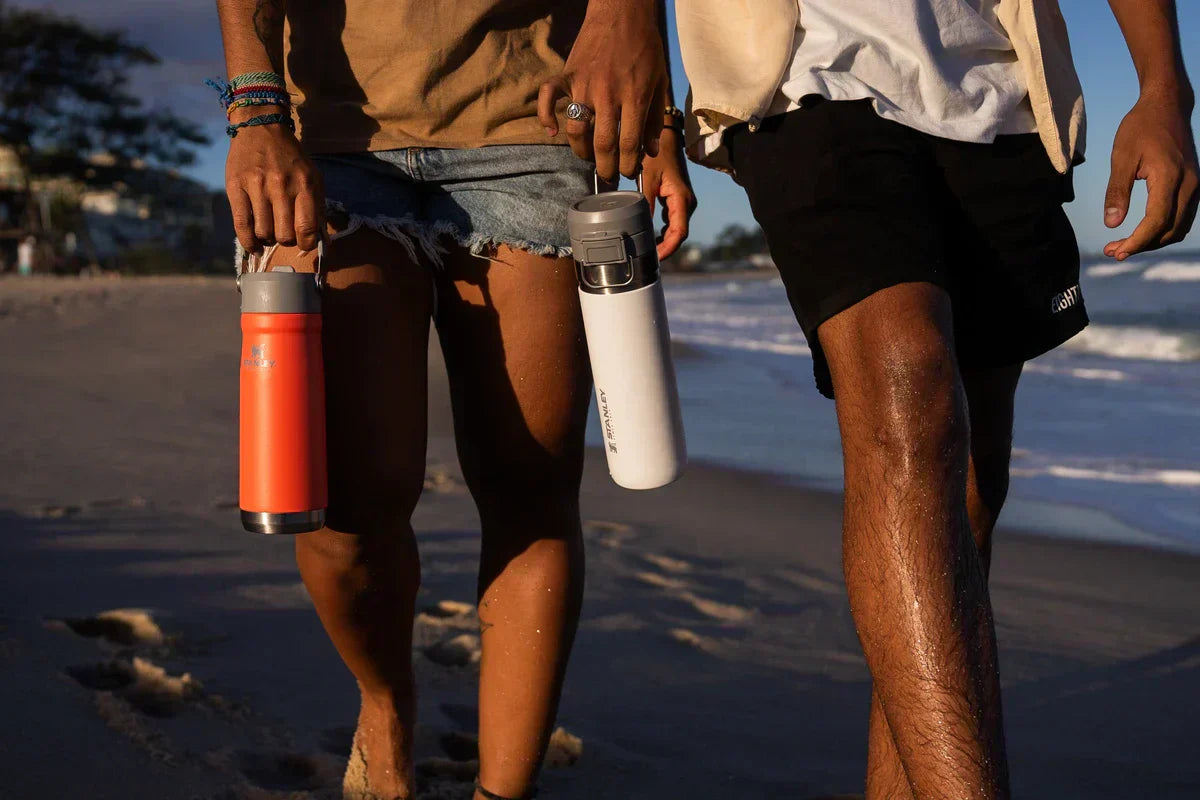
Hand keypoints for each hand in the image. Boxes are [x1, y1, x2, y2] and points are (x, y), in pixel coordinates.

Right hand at [225, 108, 323, 253]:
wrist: (261, 127)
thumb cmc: (290, 157)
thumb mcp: (312, 176)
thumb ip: (317, 206)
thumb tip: (320, 241)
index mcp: (304, 184)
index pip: (307, 228)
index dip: (307, 244)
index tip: (304, 243)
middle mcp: (281, 186)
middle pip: (285, 234)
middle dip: (286, 240)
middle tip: (285, 233)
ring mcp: (256, 186)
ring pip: (264, 232)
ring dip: (268, 238)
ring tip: (269, 232)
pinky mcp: (235, 187)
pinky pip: (241, 224)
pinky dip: (248, 242)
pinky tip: (253, 246)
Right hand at [537, 0, 666, 181]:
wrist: (622, 13)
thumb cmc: (644, 47)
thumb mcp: (659, 82)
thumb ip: (654, 118)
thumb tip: (650, 151)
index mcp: (633, 97)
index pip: (628, 144)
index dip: (627, 165)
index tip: (627, 171)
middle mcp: (607, 94)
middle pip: (602, 144)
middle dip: (605, 167)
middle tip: (608, 175)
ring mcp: (584, 84)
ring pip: (576, 130)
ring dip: (581, 150)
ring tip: (589, 156)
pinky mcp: (568, 74)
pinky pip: (549, 98)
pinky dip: (545, 116)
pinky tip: (551, 131)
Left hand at [641, 129, 696, 260]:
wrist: (666, 139)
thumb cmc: (657, 155)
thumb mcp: (648, 178)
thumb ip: (645, 203)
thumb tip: (638, 227)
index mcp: (681, 199)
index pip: (679, 232)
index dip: (668, 248)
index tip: (655, 258)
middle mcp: (687, 204)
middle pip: (678, 235)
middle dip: (664, 249)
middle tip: (645, 259)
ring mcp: (684, 203)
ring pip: (675, 230)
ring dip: (663, 242)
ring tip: (646, 252)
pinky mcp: (678, 202)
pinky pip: (673, 222)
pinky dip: (662, 232)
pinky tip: (649, 238)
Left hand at [1103, 92, 1198, 259]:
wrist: (1167, 106)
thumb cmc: (1141, 128)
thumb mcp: (1121, 157)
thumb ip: (1117, 191)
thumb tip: (1111, 224)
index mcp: (1170, 176)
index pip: (1157, 220)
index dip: (1137, 241)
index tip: (1114, 251)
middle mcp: (1189, 183)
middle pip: (1170, 229)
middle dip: (1142, 245)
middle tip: (1112, 251)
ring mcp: (1195, 184)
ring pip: (1179, 227)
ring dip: (1153, 241)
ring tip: (1123, 245)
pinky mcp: (1193, 184)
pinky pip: (1183, 216)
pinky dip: (1164, 230)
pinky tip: (1143, 232)